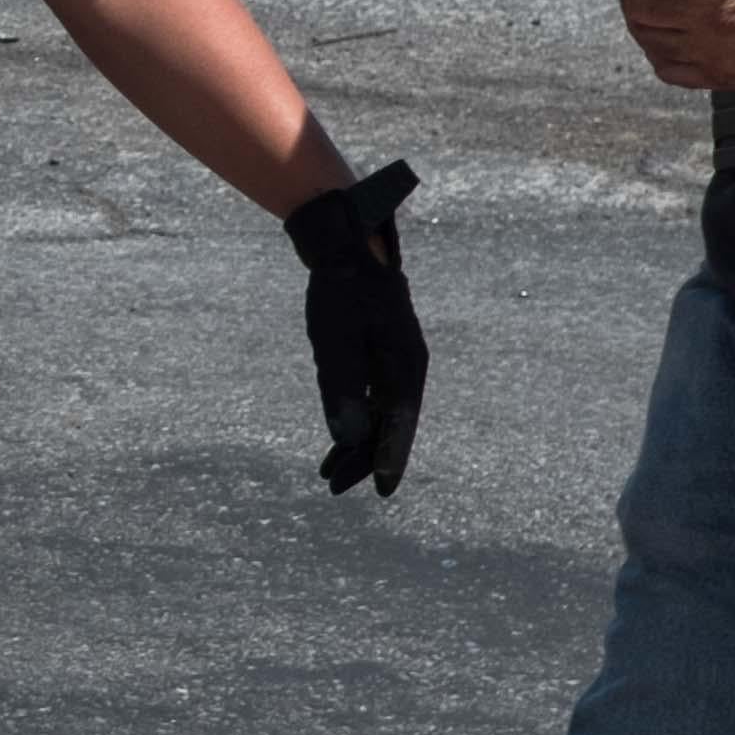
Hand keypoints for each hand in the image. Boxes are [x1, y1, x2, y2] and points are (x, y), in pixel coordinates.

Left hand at [281, 161, 425, 496]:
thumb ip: (342, 388)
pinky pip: (372, 395)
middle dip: (363, 458)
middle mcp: (407, 365)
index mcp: (405, 363)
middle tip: (337, 489)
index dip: (389, 458)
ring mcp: (395, 358)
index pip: (399, 422)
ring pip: (380, 412)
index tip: (380, 490)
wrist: (345, 244)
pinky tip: (337, 437)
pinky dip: (355, 418)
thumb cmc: (340, 290)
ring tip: (327, 474)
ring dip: (355, 442)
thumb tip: (349, 437)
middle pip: (389, 423)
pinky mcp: (380, 351)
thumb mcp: (335, 342)